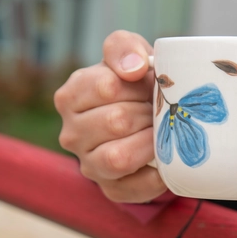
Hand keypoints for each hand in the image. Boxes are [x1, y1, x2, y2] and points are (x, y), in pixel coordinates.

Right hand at [54, 30, 166, 202]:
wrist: (146, 124)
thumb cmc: (135, 87)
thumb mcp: (129, 57)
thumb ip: (124, 48)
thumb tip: (133, 68)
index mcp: (70, 97)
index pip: (106, 86)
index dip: (139, 85)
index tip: (149, 85)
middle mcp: (71, 134)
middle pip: (116, 121)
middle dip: (148, 113)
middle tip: (159, 111)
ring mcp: (89, 165)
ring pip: (119, 158)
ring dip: (150, 143)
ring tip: (161, 132)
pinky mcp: (112, 189)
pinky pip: (137, 187)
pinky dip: (159, 174)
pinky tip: (166, 160)